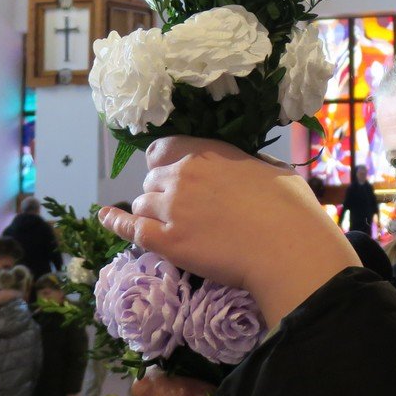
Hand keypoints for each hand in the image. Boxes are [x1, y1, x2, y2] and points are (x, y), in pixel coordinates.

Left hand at [100, 136, 359, 325]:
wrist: (286, 247)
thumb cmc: (291, 207)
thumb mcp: (271, 168)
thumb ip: (245, 165)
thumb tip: (240, 169)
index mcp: (208, 153)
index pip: (164, 148)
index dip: (164, 160)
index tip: (170, 170)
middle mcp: (182, 175)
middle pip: (152, 180)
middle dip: (162, 191)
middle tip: (182, 207)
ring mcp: (171, 209)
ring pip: (142, 204)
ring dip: (151, 211)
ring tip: (168, 223)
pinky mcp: (167, 242)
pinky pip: (130, 229)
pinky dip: (116, 223)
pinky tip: (104, 218)